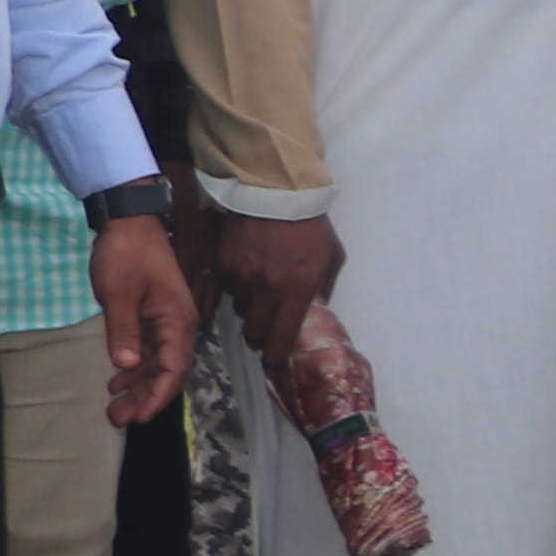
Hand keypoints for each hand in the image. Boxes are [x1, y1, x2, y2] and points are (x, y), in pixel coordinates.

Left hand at [87, 214, 193, 429]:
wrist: (130, 223)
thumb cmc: (126, 255)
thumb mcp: (119, 292)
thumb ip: (123, 329)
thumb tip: (125, 366)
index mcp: (177, 321)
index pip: (174, 368)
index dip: (158, 395)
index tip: (139, 417)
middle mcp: (178, 326)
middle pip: (167, 372)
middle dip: (145, 398)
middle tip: (118, 419)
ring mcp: (166, 323)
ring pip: (156, 365)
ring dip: (138, 388)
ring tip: (114, 409)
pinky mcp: (152, 318)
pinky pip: (147, 352)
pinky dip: (134, 370)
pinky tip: (116, 382)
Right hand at [202, 204, 339, 357]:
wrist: (276, 193)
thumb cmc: (311, 226)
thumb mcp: (332, 257)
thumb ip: (324, 287)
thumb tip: (317, 308)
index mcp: (297, 290)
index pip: (282, 336)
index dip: (276, 355)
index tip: (274, 362)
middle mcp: (266, 289)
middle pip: (255, 329)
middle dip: (260, 334)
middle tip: (266, 328)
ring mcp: (241, 276)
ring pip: (239, 308)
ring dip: (249, 307)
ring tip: (260, 290)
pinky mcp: (223, 263)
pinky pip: (226, 287)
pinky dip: (235, 287)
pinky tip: (245, 273)